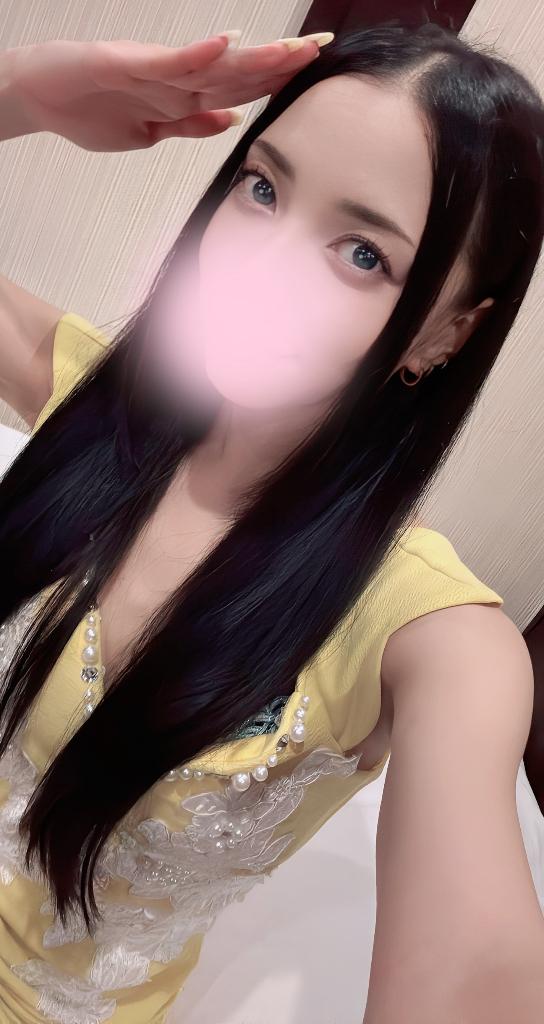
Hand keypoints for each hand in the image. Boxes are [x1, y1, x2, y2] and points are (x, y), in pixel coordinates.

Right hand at [7, 32, 325, 151]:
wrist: (39, 100)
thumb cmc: (88, 113)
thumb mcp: (149, 134)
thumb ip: (190, 126)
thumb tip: (232, 122)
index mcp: (182, 98)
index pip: (240, 88)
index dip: (275, 79)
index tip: (310, 71)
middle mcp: (176, 79)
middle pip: (238, 71)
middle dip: (280, 62)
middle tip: (320, 49)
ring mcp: (155, 69)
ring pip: (215, 63)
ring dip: (255, 56)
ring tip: (293, 48)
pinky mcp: (128, 62)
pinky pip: (171, 61)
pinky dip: (200, 53)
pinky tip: (229, 43)